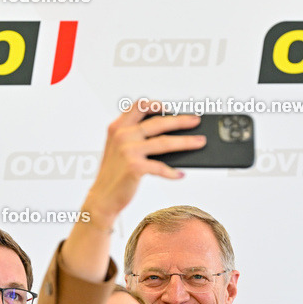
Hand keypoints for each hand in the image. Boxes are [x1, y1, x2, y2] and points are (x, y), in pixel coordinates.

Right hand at [82, 103, 204, 225]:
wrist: (102, 198)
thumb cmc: (114, 175)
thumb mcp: (118, 150)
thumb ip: (135, 137)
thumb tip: (168, 134)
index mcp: (117, 128)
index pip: (138, 107)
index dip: (156, 105)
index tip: (171, 107)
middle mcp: (122, 136)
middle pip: (158, 123)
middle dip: (181, 120)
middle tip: (196, 120)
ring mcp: (128, 151)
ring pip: (164, 142)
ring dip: (186, 142)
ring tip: (200, 142)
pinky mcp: (135, 167)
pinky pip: (161, 167)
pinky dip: (172, 172)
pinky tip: (181, 174)